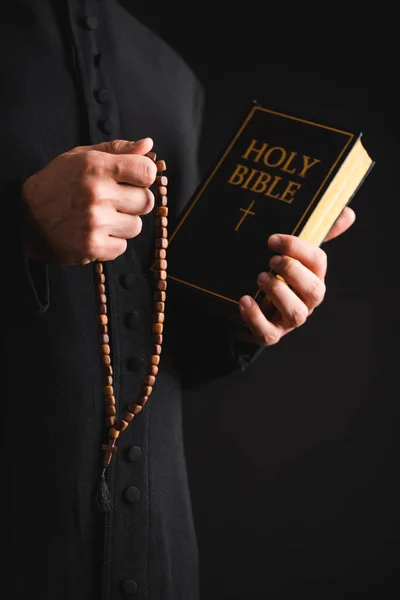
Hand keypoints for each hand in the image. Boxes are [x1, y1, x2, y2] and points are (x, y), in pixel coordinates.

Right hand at [22, 137, 156, 264]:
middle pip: (146, 201)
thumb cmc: (57, 184)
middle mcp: (96, 194)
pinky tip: (95, 233)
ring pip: (136, 227)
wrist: (27, 218)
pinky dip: (112, 243)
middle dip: (134, 202)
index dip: (144, 177)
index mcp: (96, 166)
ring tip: (102, 218)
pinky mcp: (93, 246)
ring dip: (123, 224)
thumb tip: (147, 145)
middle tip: (114, 201)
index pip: (147, 172)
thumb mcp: (81, 157)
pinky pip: (122, 247)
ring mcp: (95, 222)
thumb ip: (117, 150)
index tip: (133, 180)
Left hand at [236, 207, 355, 345]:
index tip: (272, 240)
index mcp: (314, 277)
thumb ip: (317, 234)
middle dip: (292, 272)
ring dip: (278, 293)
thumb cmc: (278, 275)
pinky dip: (255, 318)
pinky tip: (244, 300)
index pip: (318, 262)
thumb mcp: (293, 254)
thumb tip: (348, 213)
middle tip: (270, 260)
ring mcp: (290, 320)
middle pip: (314, 290)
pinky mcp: (271, 334)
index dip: (297, 248)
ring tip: (259, 277)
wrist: (251, 305)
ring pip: (296, 314)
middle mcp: (307, 300)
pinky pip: (268, 333)